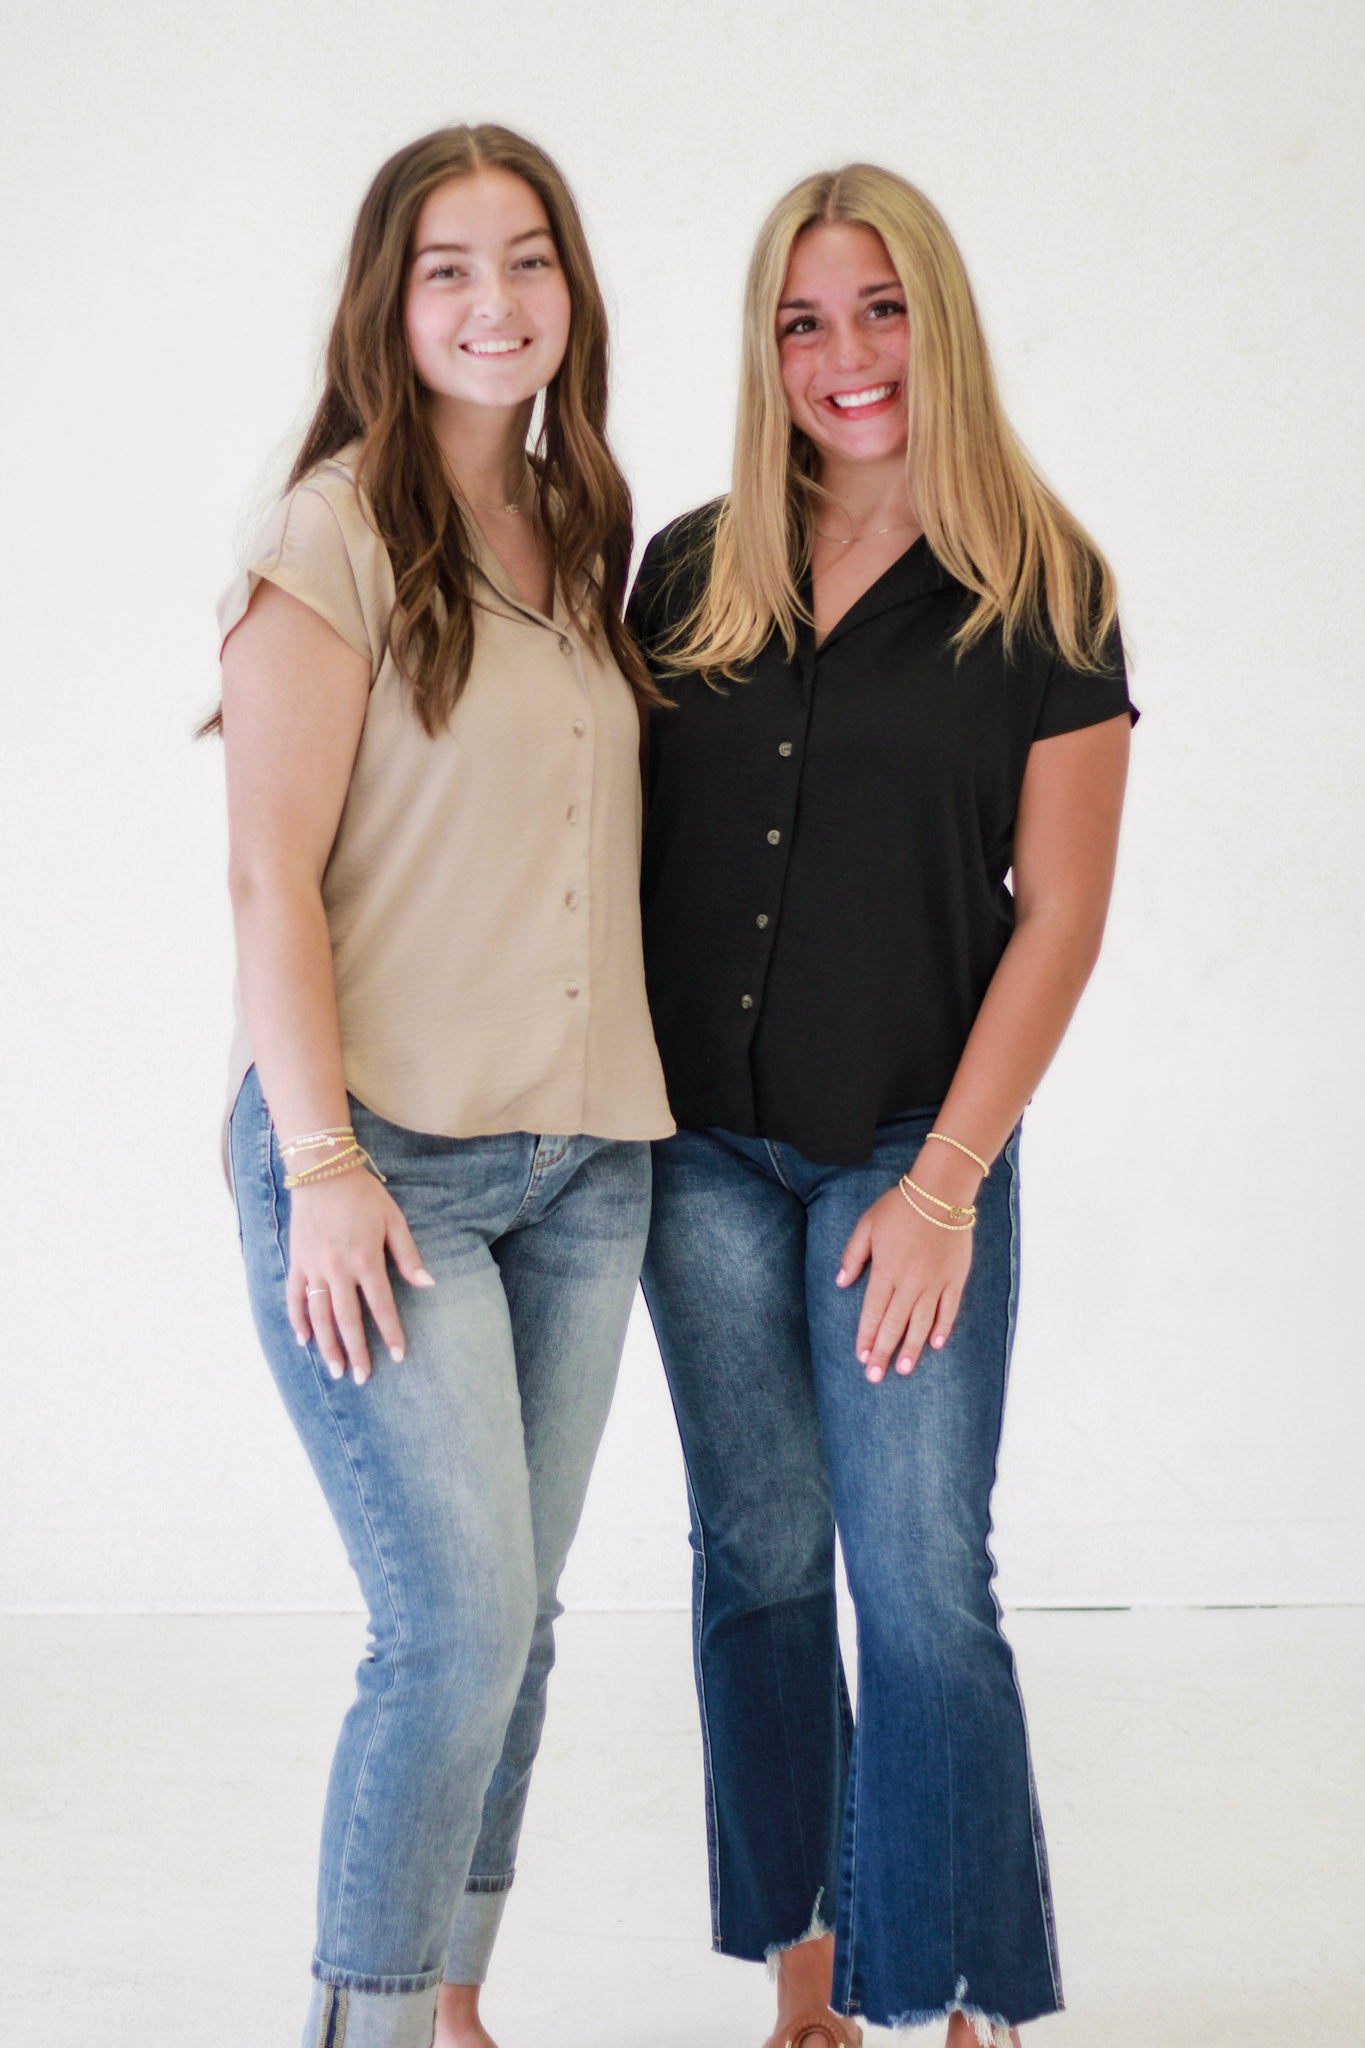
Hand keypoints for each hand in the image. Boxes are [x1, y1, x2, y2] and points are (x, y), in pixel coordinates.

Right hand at [286, 1170, 433, 1384]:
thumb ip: (408, 1255)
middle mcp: (337, 1269)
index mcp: (366, 1260)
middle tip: (362, 1378)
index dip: (390, 1333)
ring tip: (335, 1370)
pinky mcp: (297, 1261)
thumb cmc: (363, 1194)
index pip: (381, 1306)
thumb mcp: (394, 1220)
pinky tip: (304, 1340)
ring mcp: (313, 1267)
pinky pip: (294, 1296)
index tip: (398, 1356)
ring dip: (327, 1345)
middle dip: (357, 1352)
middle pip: (347, 1320)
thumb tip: (427, 1285)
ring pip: (319, 1315)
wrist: (322, 1170)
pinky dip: (298, 1319)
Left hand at [836, 1181, 972, 1382]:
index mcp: (886, 1270)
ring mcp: (935, 1282)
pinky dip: (943, 1328)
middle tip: (876, 1377)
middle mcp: (910, 1282)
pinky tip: (936, 1345)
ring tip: (903, 1370)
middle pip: (894, 1325)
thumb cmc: (900, 1206)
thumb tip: (840, 1282)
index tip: (861, 1358)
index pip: (873, 1312)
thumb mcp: (866, 1225)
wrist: (941, 1192)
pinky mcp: (954, 1278)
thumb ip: (853, 1255)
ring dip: (911, 1348)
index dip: (866, 1337)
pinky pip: (949, 1309)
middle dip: (883, 1353)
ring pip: (921, 1323)